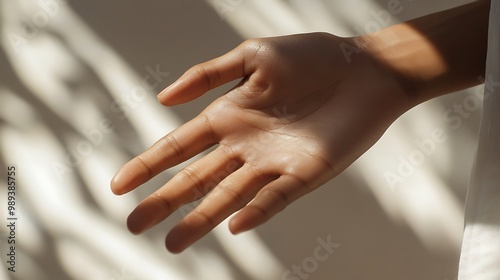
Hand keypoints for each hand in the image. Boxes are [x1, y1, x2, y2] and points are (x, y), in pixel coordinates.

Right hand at [111, 32, 411, 252]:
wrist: (364, 70)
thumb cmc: (311, 57)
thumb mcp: (253, 56)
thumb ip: (209, 75)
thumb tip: (162, 100)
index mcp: (227, 118)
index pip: (178, 147)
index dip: (148, 166)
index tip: (118, 186)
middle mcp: (243, 146)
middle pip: (196, 179)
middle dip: (164, 202)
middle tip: (133, 225)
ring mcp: (272, 163)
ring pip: (228, 196)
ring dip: (201, 219)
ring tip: (172, 243)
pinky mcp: (304, 174)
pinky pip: (275, 198)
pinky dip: (254, 211)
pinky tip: (231, 226)